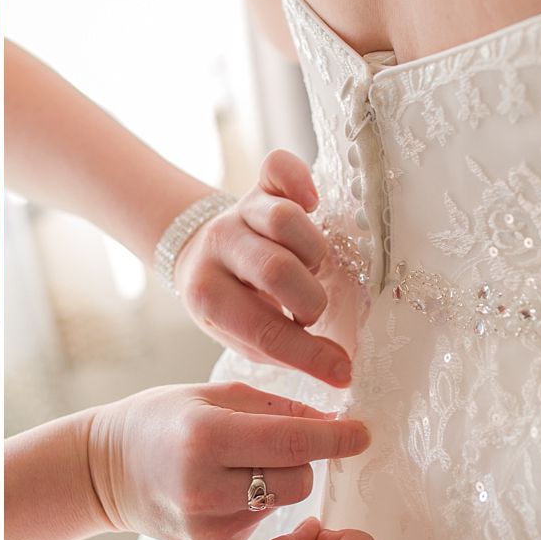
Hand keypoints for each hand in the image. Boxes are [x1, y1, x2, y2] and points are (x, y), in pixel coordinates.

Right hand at [86, 380, 369, 539]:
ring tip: (240, 468)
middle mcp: (206, 487)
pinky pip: (262, 524)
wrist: (106, 469)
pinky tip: (224, 493)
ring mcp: (208, 525)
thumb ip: (276, 408)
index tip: (363, 433)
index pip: (294, 442)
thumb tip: (333, 423)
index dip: (336, 438)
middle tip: (279, 445)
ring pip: (284, 505)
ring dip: (278, 483)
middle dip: (302, 460)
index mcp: (206, 437)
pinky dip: (256, 506)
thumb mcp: (212, 395)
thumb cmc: (161, 420)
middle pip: (299, 481)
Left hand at [174, 150, 351, 387]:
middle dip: (308, 301)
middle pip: (275, 268)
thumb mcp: (242, 337)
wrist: (198, 255)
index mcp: (208, 295)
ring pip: (286, 219)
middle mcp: (220, 247)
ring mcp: (240, 212)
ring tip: (313, 270)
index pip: (262, 329)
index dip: (307, 354)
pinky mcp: (260, 185)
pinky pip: (280, 167)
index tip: (342, 372)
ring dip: (313, 252)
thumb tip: (341, 369)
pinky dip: (300, 179)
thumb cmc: (232, 305)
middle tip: (309, 312)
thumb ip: (283, 350)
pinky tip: (314, 203)